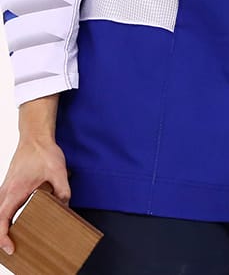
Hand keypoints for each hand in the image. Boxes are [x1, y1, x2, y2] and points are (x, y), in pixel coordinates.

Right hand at [0, 96, 69, 254]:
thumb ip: (63, 190)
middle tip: (14, 248)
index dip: (3, 236)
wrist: (34, 137)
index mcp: (15, 191)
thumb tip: (65, 207)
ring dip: (3, 226)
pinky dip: (5, 217)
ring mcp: (5, 189)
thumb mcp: (59, 172)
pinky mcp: (9, 187)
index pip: (2, 219)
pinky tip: (16, 221)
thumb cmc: (43, 153)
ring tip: (14, 239)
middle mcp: (5, 192)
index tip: (10, 247)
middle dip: (2, 236)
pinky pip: (2, 206)